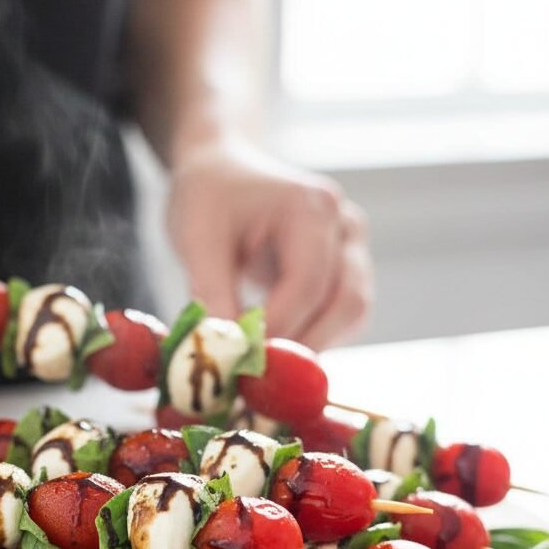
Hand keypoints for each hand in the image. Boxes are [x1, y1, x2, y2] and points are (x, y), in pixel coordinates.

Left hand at [167, 140, 373, 349]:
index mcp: (311, 205)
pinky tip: (279, 347)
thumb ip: (210, 293)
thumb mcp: (195, 238)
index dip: (278, 328)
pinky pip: (344, 315)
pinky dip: (316, 336)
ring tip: (267, 365)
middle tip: (260, 377)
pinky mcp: (346, 270)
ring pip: (353, 313)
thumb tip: (225, 352)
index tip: (243, 360)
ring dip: (314, 345)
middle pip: (347, 301)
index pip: (307, 282)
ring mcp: (352, 247)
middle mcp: (344, 225)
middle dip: (304, 345)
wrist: (222, 172)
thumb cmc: (208, 196)